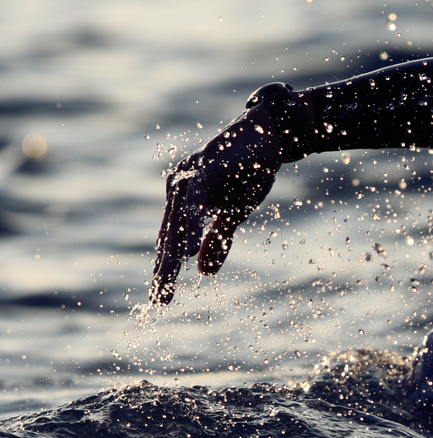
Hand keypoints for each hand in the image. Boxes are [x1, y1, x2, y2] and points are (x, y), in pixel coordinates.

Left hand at [151, 105, 281, 304]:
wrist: (268, 137)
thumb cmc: (247, 174)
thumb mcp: (234, 215)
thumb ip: (217, 241)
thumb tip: (204, 273)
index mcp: (182, 204)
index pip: (171, 243)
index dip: (167, 272)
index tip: (160, 300)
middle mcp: (178, 189)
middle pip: (169, 235)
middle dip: (165, 269)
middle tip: (159, 299)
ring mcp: (191, 175)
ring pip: (179, 217)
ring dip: (175, 246)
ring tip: (169, 274)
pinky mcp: (207, 163)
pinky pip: (198, 189)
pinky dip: (195, 209)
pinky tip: (192, 229)